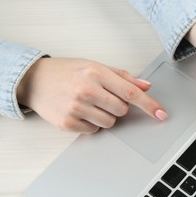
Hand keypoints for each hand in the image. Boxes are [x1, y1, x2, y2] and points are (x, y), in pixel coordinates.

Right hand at [16, 58, 166, 132]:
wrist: (34, 80)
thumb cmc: (67, 71)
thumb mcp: (95, 66)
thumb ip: (123, 76)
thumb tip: (146, 86)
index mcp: (96, 73)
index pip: (131, 93)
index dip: (150, 105)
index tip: (161, 114)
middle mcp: (86, 90)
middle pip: (123, 110)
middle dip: (118, 106)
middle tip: (102, 96)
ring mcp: (76, 108)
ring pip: (110, 122)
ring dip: (105, 115)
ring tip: (89, 103)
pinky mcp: (67, 123)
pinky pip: (94, 130)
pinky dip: (92, 123)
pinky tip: (80, 111)